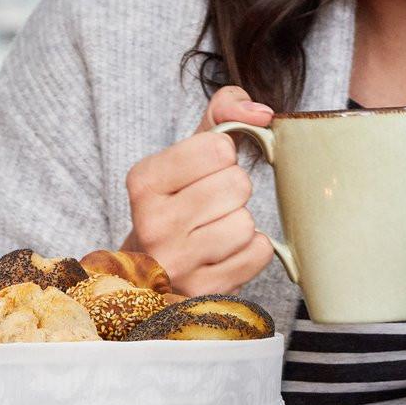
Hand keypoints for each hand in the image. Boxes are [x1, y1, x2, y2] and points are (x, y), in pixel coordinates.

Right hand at [121, 85, 276, 295]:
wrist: (152, 268)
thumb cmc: (178, 199)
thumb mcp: (188, 149)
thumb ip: (223, 111)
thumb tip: (261, 113)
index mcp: (144, 181)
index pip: (217, 148)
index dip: (223, 155)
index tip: (203, 171)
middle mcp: (152, 224)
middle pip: (236, 185)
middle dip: (233, 189)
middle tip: (211, 203)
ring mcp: (176, 264)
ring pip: (246, 223)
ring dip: (240, 222)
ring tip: (215, 229)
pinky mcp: (202, 293)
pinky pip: (257, 254)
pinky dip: (251, 250)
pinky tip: (225, 252)